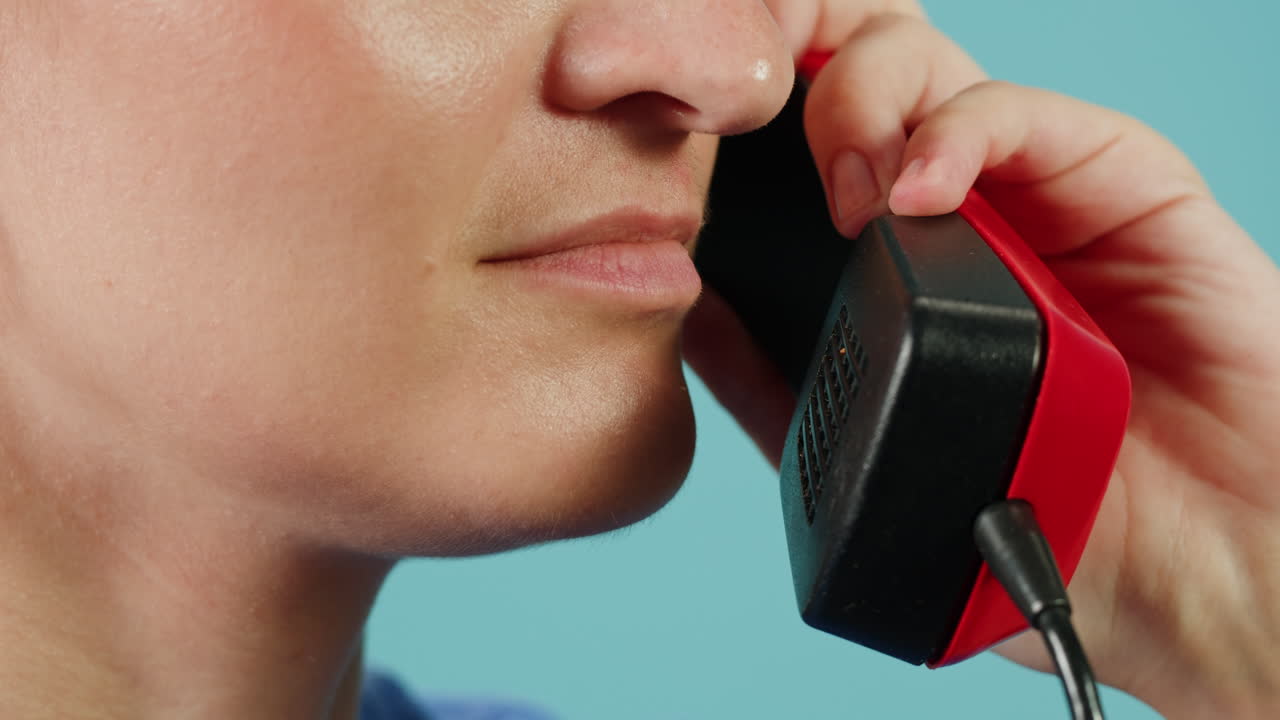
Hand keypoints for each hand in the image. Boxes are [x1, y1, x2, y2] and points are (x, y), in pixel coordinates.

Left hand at [683, 11, 1279, 718]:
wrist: (1198, 572)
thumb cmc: (1060, 525)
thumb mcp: (887, 464)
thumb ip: (787, 393)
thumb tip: (693, 318)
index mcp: (905, 270)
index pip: (812, 157)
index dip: (752, 136)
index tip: (693, 159)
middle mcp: (967, 219)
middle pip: (860, 101)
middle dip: (799, 112)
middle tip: (769, 175)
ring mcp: (1040, 197)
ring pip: (931, 80)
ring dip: (863, 114)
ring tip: (844, 197)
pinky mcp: (1123, 184)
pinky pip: (1025, 116)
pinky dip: (956, 134)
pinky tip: (913, 191)